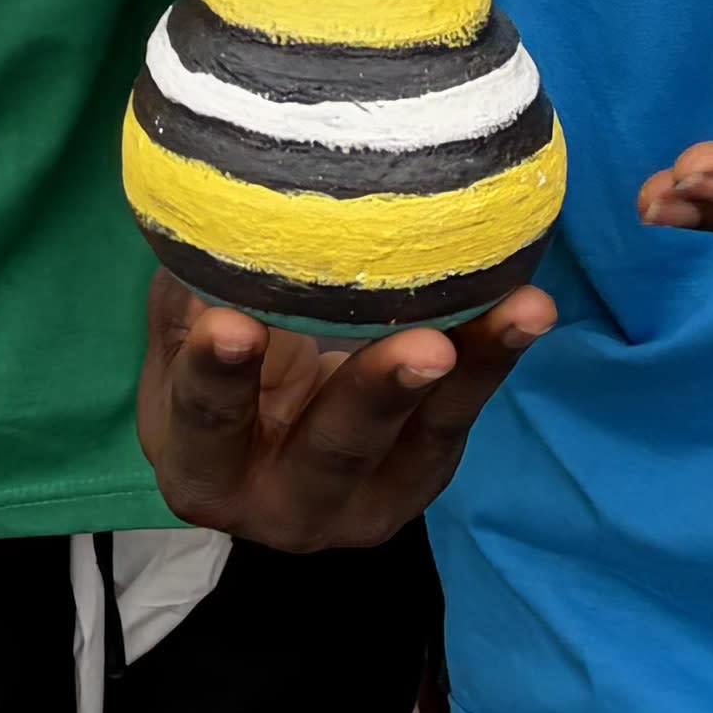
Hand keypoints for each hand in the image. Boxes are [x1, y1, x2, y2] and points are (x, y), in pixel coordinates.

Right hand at [137, 266, 553, 550]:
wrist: (261, 427)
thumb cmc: (214, 363)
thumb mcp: (184, 332)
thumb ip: (193, 288)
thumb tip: (211, 205)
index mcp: (202, 471)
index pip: (206, 422)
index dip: (215, 377)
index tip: (231, 325)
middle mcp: (281, 507)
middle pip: (332, 449)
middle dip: (378, 392)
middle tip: (425, 344)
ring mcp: (363, 504)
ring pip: (420, 438)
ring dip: (468, 372)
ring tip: (518, 315)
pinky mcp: (422, 478)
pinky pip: (460, 417)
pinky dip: (494, 358)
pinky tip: (528, 306)